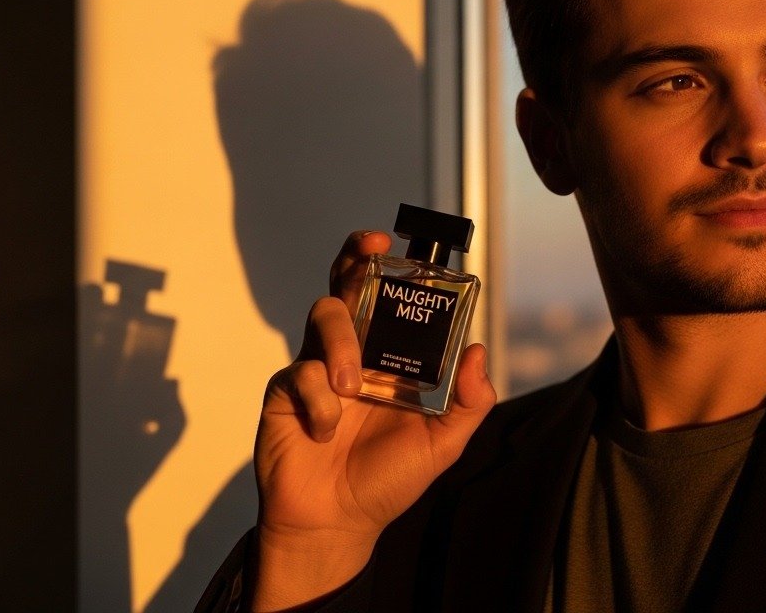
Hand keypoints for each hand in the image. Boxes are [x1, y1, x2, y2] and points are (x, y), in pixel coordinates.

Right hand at [250, 230, 496, 609]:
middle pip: (350, 285)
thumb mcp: (442, 444)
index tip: (403, 242)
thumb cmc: (387, 481)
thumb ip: (468, 402)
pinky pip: (300, 373)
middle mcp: (354, 353)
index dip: (395, 267)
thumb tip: (479, 350)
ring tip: (353, 386)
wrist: (335, 523)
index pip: (393, 299)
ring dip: (341, 341)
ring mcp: (317, 367)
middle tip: (370, 245)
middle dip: (357, 257)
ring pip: (325, 316)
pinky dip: (317, 400)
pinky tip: (325, 431)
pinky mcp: (286, 391)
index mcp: (391, 359)